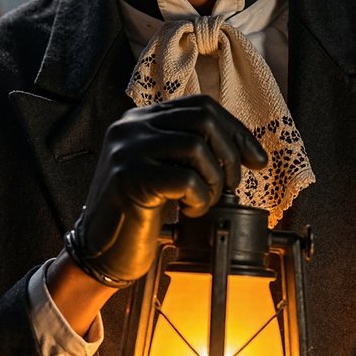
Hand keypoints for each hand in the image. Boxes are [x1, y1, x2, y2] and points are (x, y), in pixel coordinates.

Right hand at [63, 95, 267, 286]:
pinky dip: (199, 198)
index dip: (236, 131)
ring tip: (202, 201)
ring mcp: (128, 150)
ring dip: (213, 181)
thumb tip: (248, 149)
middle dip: (229, 153)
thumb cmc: (137, 213)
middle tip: (229, 185)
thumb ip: (188, 148)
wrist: (99, 250)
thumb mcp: (163, 168)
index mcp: (140, 119)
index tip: (256, 159)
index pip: (201, 106)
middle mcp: (131, 126)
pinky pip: (186, 179)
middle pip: (203, 118)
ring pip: (197, 147)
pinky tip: (188, 212)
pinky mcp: (130, 178)